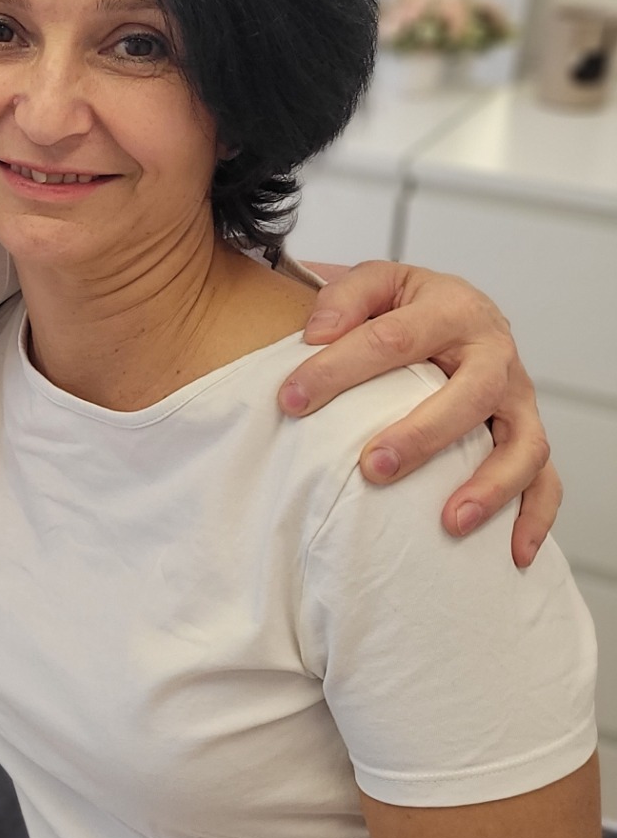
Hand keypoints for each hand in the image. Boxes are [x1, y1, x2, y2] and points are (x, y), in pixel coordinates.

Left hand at [278, 261, 559, 568]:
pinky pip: (546, 479)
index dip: (338, 368)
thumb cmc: (403, 305)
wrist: (456, 308)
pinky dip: (535, 517)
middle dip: (422, 435)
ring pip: (523, 444)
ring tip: (449, 522)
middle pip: (471, 394)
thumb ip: (343, 297)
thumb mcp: (374, 283)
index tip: (291, 401)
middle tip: (372, 466)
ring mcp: (519, 398)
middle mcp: (494, 351)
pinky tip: (511, 554)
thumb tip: (317, 334)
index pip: (392, 338)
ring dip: (490, 486)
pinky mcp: (528, 433)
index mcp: (450, 306)